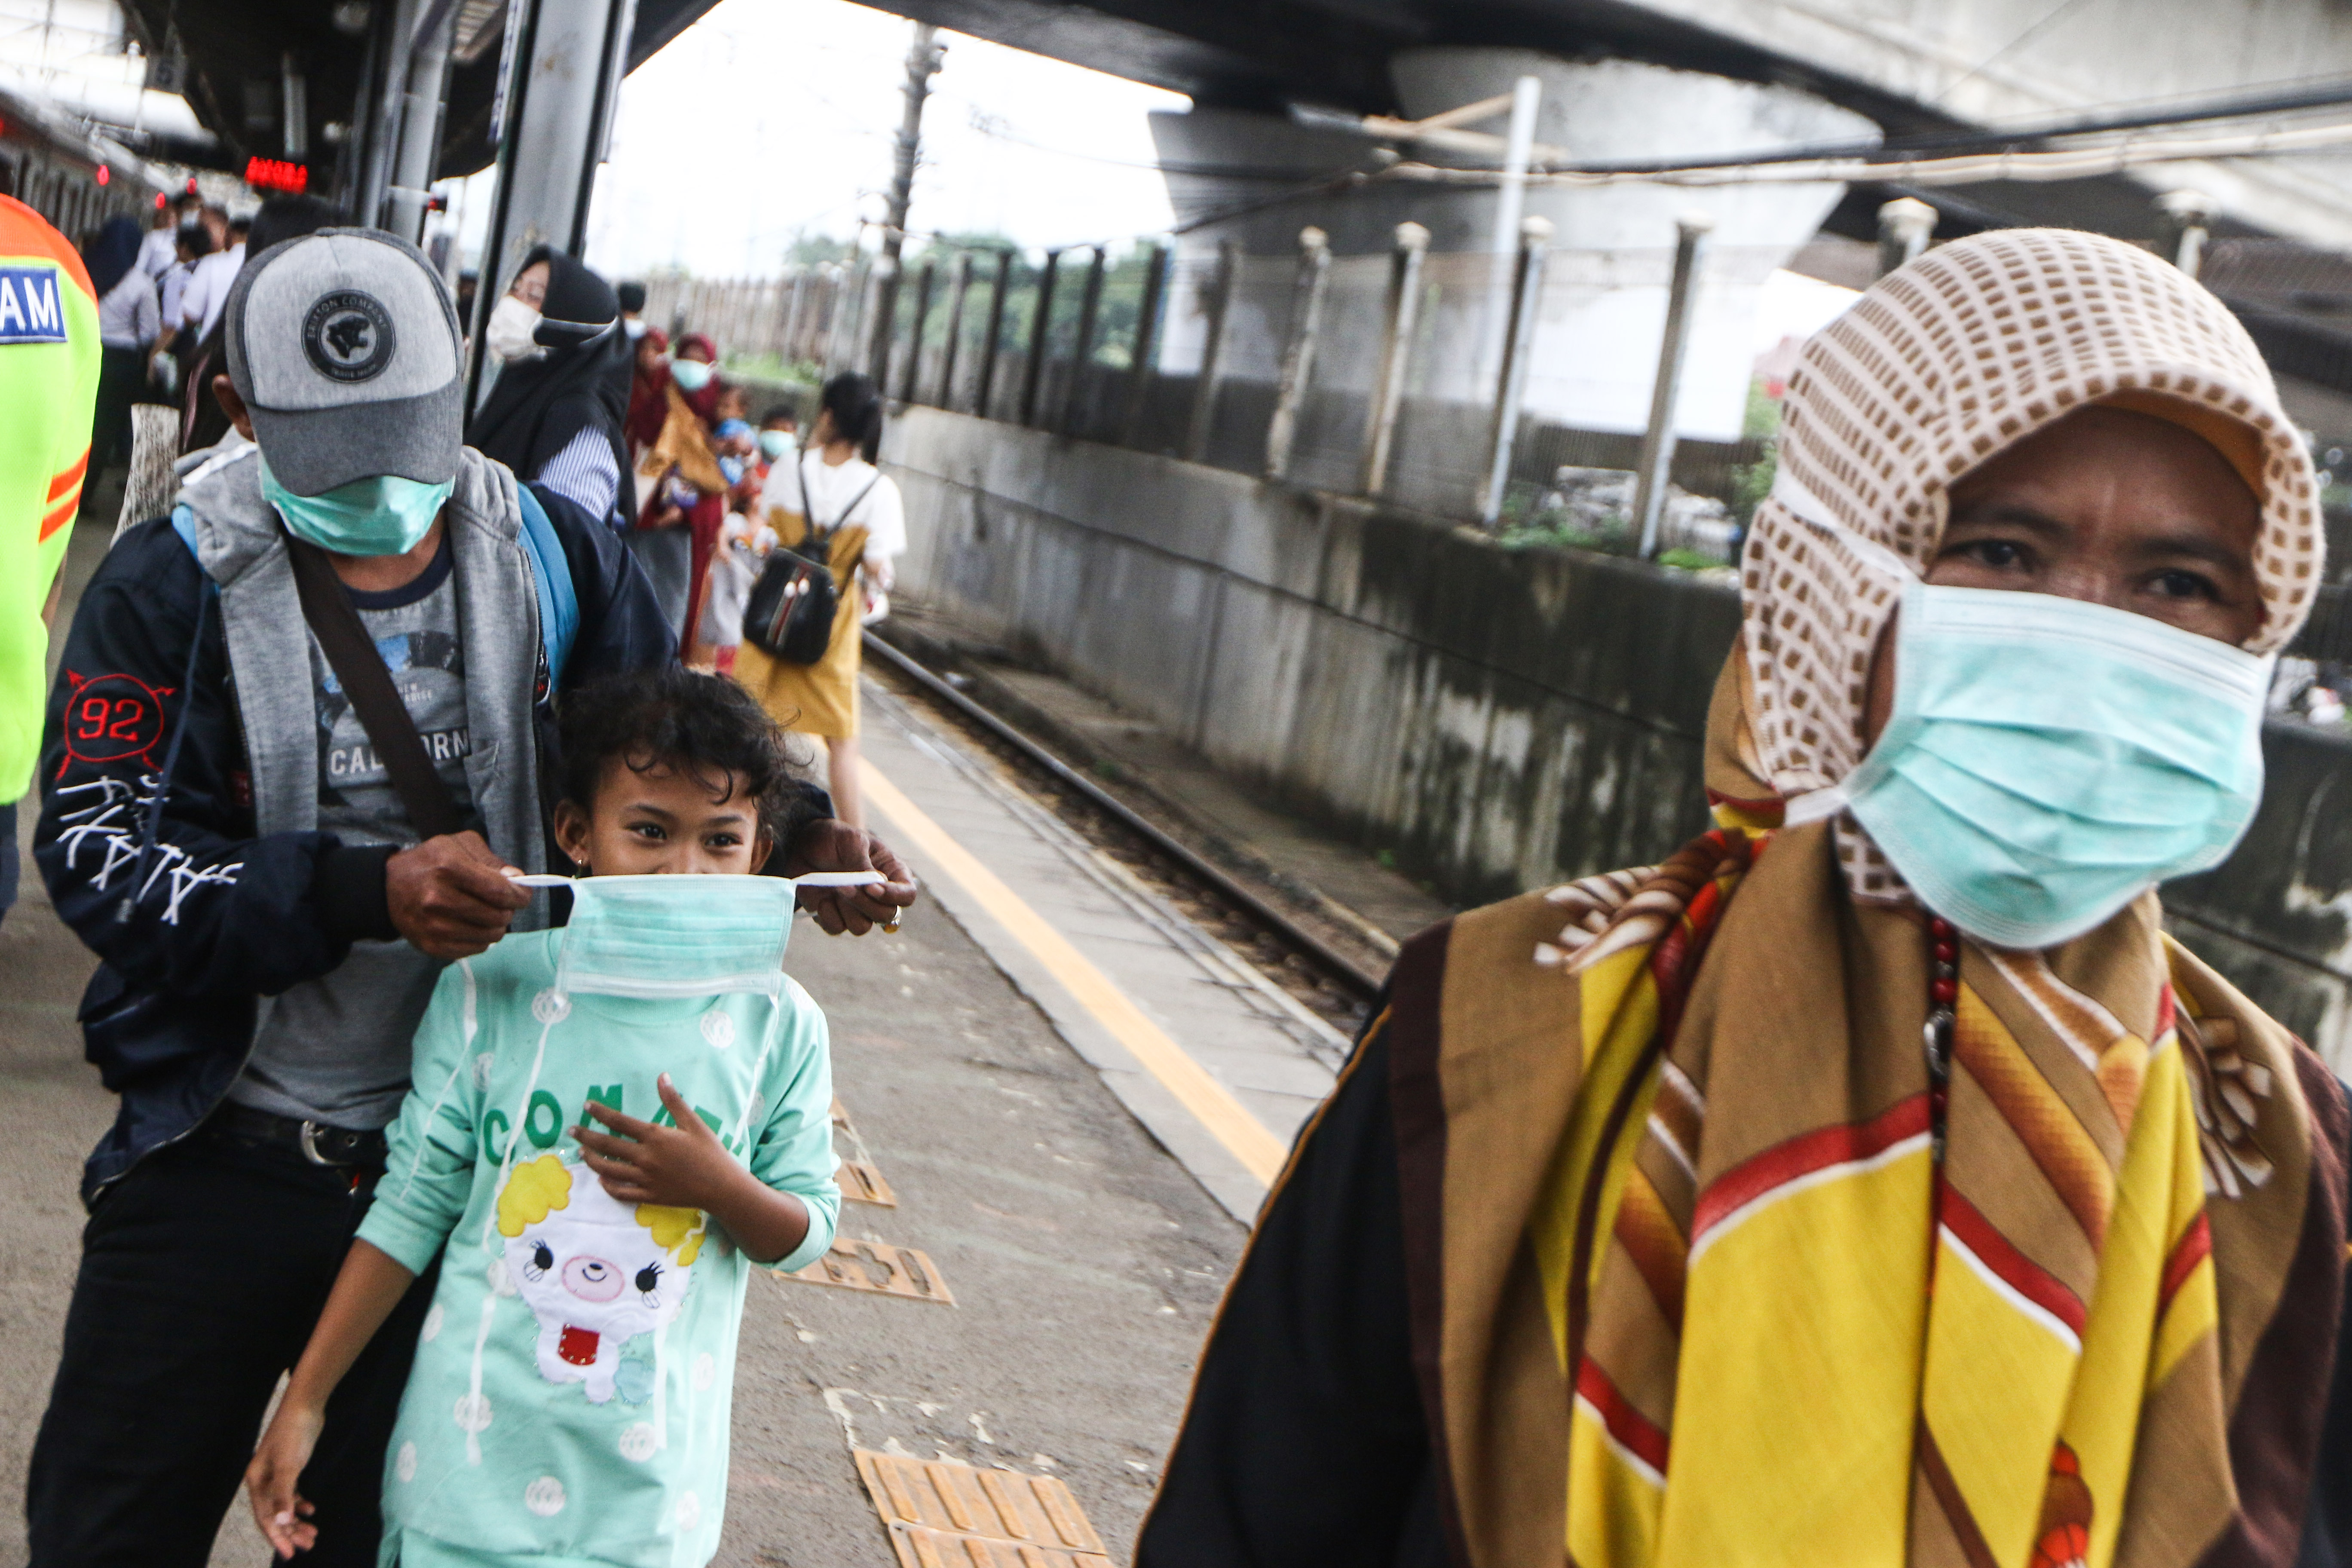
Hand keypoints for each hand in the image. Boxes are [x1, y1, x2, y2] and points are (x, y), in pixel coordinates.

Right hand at [245, 1400, 324, 1558]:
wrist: (304, 1407)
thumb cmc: (294, 1435)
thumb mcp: (289, 1466)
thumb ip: (284, 1495)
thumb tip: (281, 1522)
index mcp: (256, 1482)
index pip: (265, 1517)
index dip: (277, 1537)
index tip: (289, 1554)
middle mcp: (262, 1481)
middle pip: (274, 1514)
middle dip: (290, 1532)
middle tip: (308, 1545)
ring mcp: (275, 1474)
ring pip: (284, 1506)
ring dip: (297, 1521)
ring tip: (313, 1535)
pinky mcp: (289, 1467)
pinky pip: (292, 1493)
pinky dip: (300, 1503)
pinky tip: (311, 1511)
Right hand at [385, 831, 529, 958]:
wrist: (389, 887)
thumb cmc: (431, 861)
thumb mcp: (460, 845)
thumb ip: (493, 861)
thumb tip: (516, 881)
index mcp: (449, 868)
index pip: (500, 892)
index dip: (520, 895)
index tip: (523, 894)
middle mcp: (438, 898)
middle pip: (497, 916)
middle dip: (508, 909)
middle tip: (501, 903)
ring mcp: (433, 926)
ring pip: (490, 936)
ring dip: (496, 926)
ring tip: (486, 913)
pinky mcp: (431, 945)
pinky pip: (475, 949)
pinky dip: (480, 939)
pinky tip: (471, 925)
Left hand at [575, 1075, 741, 1209]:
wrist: (721, 1186)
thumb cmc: (710, 1151)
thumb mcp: (694, 1123)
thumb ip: (673, 1101)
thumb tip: (662, 1076)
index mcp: (655, 1136)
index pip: (620, 1122)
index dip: (601, 1113)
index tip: (587, 1106)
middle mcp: (645, 1157)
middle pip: (607, 1146)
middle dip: (586, 1136)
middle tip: (572, 1130)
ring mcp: (645, 1179)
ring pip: (608, 1170)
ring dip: (592, 1161)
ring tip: (582, 1153)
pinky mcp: (648, 1195)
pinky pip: (621, 1192)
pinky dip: (608, 1186)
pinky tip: (602, 1179)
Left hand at [784, 820, 917, 934]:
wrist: (804, 842)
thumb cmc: (834, 837)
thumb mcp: (851, 841)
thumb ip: (863, 864)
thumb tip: (876, 884)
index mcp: (891, 873)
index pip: (907, 895)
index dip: (893, 896)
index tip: (870, 887)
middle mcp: (877, 895)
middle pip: (886, 915)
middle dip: (864, 903)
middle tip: (843, 886)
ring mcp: (856, 908)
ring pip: (861, 927)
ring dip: (846, 910)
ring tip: (833, 888)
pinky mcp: (834, 915)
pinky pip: (837, 929)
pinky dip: (828, 916)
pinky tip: (821, 899)